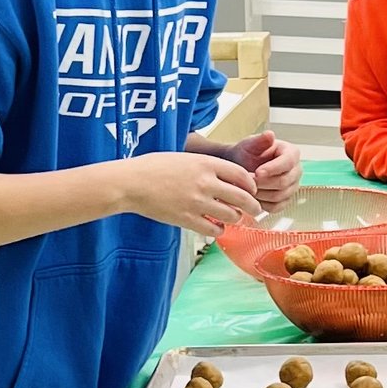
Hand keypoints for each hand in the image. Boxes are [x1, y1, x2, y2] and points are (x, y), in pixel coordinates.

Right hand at [112, 150, 263, 235]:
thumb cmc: (154, 167)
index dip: (251, 185)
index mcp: (206, 163)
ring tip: (232, 218)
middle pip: (243, 197)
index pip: (242, 175)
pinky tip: (216, 227)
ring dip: (235, 218)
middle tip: (255, 210)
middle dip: (253, 206)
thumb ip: (207, 167)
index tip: (252, 190)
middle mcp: (206, 182)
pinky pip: (214, 229)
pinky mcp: (187, 219)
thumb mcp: (185, 158)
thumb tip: (227, 178)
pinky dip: (219, 230)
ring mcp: (197, 202)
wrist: (131, 182)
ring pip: (232, 215)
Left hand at [243, 132, 302, 203]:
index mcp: (292, 153)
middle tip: (247, 181)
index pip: (287, 163)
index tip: (257, 172)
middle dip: (263, 183)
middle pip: (284, 182)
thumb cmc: (247, 153)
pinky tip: (253, 196)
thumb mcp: (250, 144)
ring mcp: (293, 186)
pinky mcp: (286, 200)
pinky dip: (263, 204)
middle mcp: (296, 170)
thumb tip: (270, 134)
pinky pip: (277, 207)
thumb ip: (260, 140)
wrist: (241, 167)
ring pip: (280, 196)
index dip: (272, 169)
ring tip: (247, 188)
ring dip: (261, 194)